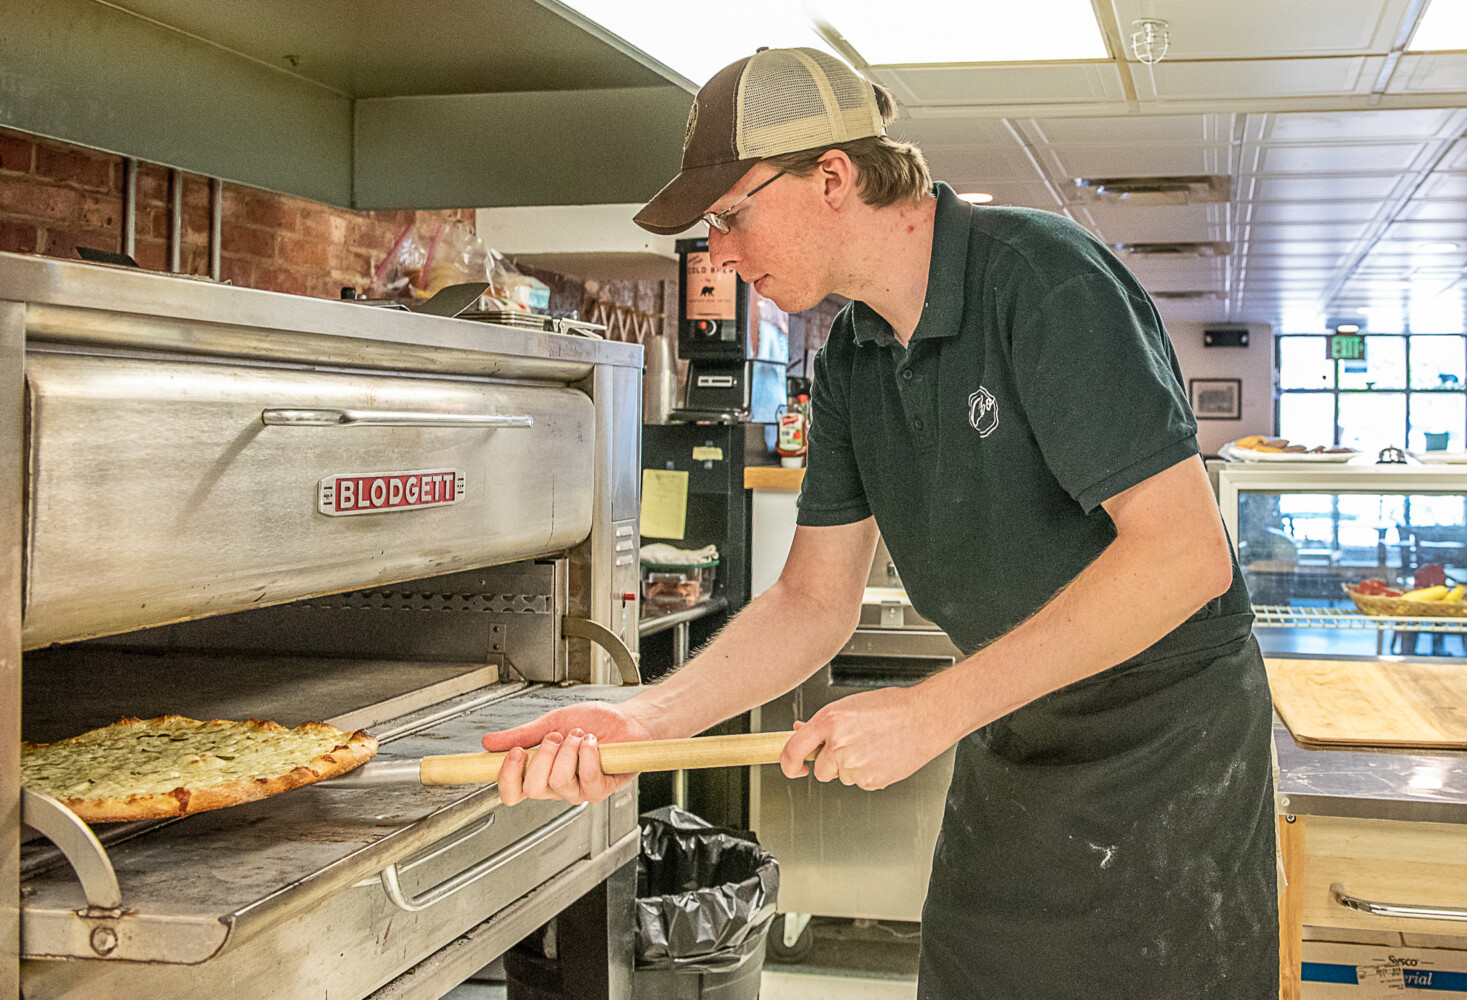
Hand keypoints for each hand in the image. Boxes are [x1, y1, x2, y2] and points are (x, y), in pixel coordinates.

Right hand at [481, 702, 653, 805]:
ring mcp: (578, 791)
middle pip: (532, 788)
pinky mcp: (599, 790)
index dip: (507, 777)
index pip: (511, 792)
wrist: (627, 720)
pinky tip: (594, 743)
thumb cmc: (594, 722)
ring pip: (558, 781)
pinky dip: (589, 752)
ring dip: (570, 749)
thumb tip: (490, 743)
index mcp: (540, 773)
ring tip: (581, 737)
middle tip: (558, 737)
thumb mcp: (551, 723)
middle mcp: (556, 787)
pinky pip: (586, 777)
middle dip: (544, 754)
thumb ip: (521, 735)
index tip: (514, 753)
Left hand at [780, 686, 948, 790]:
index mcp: (830, 720)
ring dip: (850, 768)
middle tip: (850, 748)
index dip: (788, 764)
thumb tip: (800, 731)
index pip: (792, 749)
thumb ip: (823, 723)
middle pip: (819, 770)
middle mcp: (838, 743)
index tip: (793, 767)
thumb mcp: (850, 706)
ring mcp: (853, 764)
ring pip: (841, 777)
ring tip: (872, 747)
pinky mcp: (870, 780)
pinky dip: (868, 774)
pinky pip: (860, 783)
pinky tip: (881, 756)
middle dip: (830, 764)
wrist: (925, 718)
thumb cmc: (892, 708)